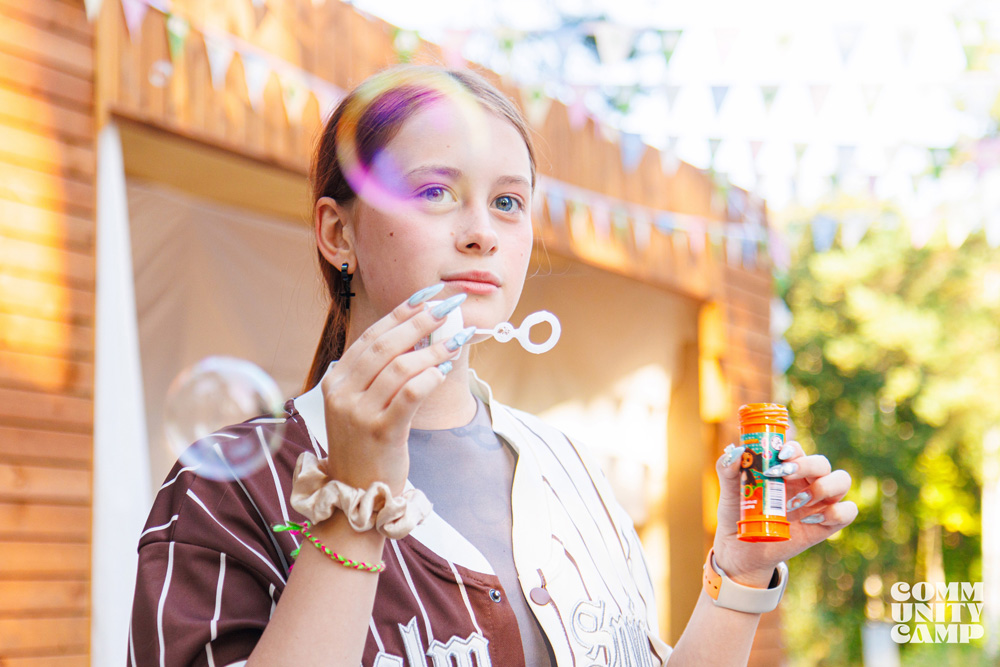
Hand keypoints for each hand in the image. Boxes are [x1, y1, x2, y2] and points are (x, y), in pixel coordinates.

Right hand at [319, 287, 468, 494]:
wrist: (356, 492)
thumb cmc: (366, 443)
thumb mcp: (362, 402)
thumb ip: (381, 372)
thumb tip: (421, 333)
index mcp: (336, 379)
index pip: (372, 335)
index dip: (402, 312)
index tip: (428, 295)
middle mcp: (342, 392)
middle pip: (386, 346)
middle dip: (421, 322)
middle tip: (449, 306)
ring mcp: (358, 413)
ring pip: (401, 368)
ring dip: (434, 349)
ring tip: (458, 338)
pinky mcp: (380, 432)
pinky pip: (410, 395)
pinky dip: (430, 376)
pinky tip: (446, 367)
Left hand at [711, 440, 857, 586]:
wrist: (741, 550)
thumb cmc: (737, 515)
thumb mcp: (728, 492)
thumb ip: (728, 470)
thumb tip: (736, 452)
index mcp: (785, 469)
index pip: (797, 450)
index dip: (793, 449)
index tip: (780, 456)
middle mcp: (805, 481)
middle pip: (822, 462)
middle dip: (807, 465)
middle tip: (785, 476)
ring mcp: (818, 502)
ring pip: (841, 481)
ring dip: (824, 486)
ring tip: (797, 502)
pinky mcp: (826, 524)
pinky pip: (847, 511)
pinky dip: (836, 512)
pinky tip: (811, 519)